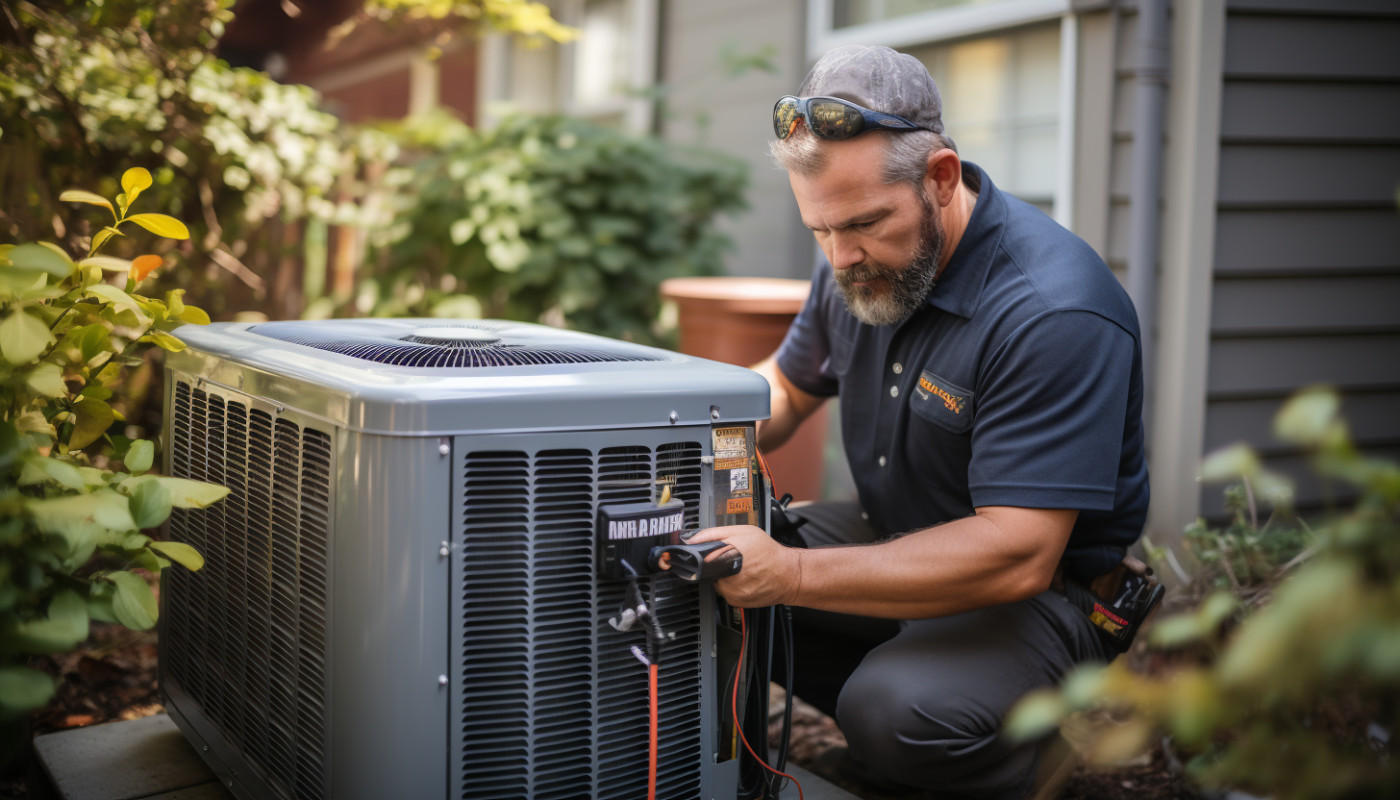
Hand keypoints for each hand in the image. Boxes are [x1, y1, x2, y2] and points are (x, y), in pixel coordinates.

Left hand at [686, 525, 802, 607]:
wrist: (789, 575)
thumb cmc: (769, 553)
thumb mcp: (743, 532)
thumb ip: (715, 534)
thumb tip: (693, 539)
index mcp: (725, 560)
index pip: (700, 560)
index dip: (705, 555)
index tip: (712, 554)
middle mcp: (727, 580)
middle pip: (709, 571)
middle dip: (717, 565)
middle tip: (733, 560)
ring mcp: (731, 593)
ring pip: (717, 583)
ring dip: (724, 576)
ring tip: (741, 570)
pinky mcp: (737, 603)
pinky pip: (727, 593)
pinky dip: (732, 587)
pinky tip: (745, 580)